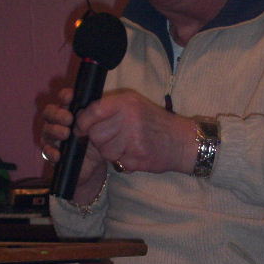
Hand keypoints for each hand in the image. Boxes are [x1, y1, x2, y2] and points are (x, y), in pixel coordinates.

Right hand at [41, 88, 106, 195]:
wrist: (97, 162)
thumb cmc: (99, 137)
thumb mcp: (103, 123)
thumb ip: (97, 112)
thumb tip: (90, 107)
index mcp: (72, 109)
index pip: (64, 98)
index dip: (65, 96)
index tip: (70, 97)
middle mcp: (59, 121)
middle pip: (49, 112)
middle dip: (57, 114)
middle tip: (69, 119)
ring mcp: (54, 137)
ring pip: (46, 130)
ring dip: (54, 130)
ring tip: (66, 134)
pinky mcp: (52, 153)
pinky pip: (46, 151)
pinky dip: (51, 152)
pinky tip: (58, 153)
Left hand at [74, 88, 197, 174]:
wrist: (181, 140)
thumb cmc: (155, 122)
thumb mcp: (134, 104)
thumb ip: (110, 108)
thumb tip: (81, 117)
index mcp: (126, 102)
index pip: (93, 111)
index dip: (83, 122)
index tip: (82, 128)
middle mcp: (129, 117)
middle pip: (95, 134)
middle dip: (99, 140)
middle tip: (113, 138)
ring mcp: (134, 137)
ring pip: (104, 151)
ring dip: (111, 152)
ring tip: (126, 145)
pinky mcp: (137, 156)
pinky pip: (117, 162)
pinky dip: (122, 160)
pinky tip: (135, 153)